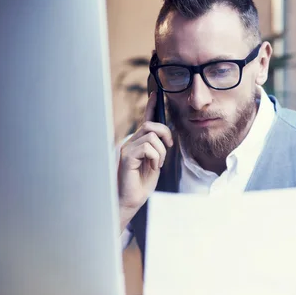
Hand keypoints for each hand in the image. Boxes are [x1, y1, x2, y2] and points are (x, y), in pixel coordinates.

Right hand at [118, 92, 173, 211]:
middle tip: (168, 147)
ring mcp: (127, 148)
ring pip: (152, 136)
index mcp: (138, 143)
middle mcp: (131, 142)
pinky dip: (156, 157)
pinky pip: (148, 147)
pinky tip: (153, 167)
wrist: (130, 200)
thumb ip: (158, 149)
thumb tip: (166, 138)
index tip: (155, 94)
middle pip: (151, 125)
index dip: (151, 106)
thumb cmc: (141, 184)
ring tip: (157, 164)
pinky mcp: (127, 156)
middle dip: (165, 134)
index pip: (145, 120)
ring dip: (161, 152)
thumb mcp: (154, 163)